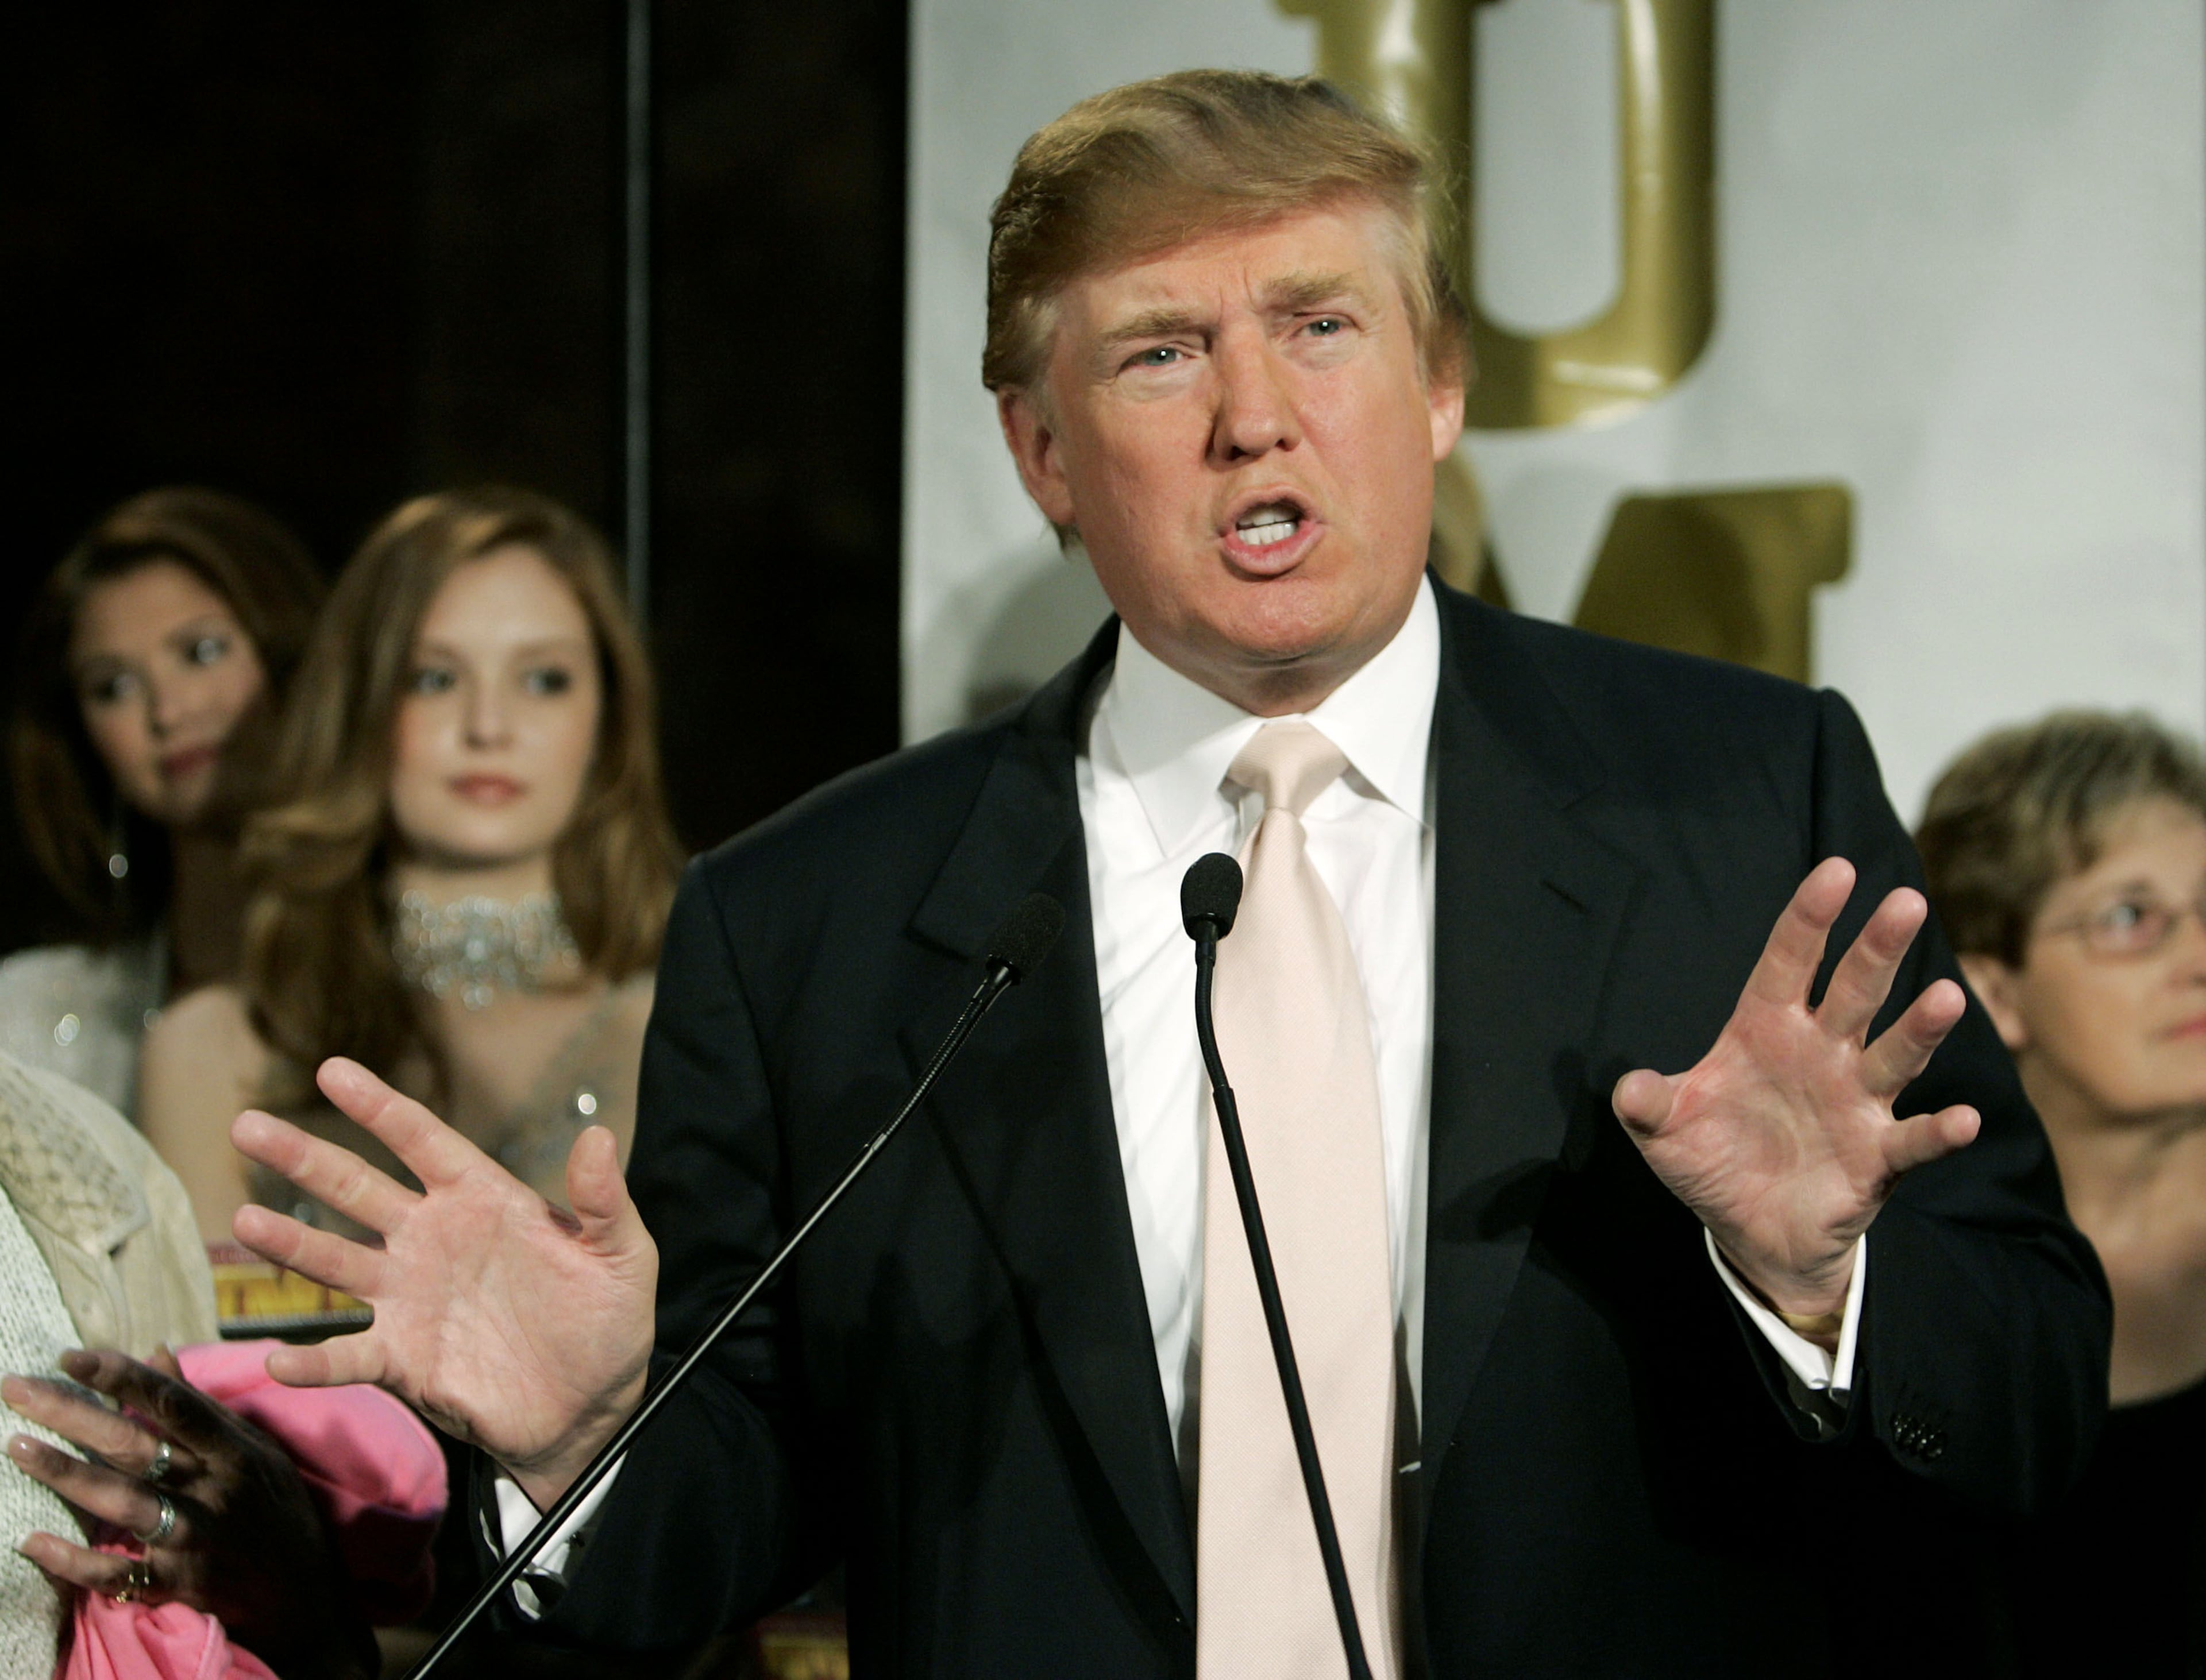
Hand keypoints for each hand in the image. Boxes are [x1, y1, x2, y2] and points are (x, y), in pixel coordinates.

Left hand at [5, 1347, 372, 1679]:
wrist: (302, 1594)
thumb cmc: (275, 1510)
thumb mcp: (256, 1450)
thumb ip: (202, 1407)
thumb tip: (157, 1353)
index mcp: (233, 1450)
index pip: (174, 1403)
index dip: (124, 1377)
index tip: (74, 1355)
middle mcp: (212, 1489)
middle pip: (136, 1445)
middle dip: (74, 1414)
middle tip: (17, 1388)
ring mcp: (193, 1537)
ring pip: (123, 1501)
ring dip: (67, 1474)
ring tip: (17, 1446)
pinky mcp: (177, 1582)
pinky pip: (117, 1572)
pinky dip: (73, 1560)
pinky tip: (32, 1542)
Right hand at [229, 1057, 657, 1507]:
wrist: (590, 1409)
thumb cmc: (606, 1321)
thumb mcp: (622, 1256)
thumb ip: (604, 1201)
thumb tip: (599, 1135)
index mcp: (481, 1200)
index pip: (422, 1141)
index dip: (378, 1107)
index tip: (331, 1070)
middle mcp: (431, 1240)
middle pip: (356, 1189)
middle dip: (304, 1158)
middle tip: (246, 1125)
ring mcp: (408, 1298)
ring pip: (335, 1262)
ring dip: (290, 1242)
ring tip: (243, 1219)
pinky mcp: (401, 1360)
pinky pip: (347, 1354)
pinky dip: (313, 1360)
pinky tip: (278, 1361)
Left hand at [1613, 857, 1981, 1322]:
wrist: (1750, 1229)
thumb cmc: (1712, 1159)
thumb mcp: (1665, 1130)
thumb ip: (1648, 1105)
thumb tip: (1628, 1090)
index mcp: (1767, 1029)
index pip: (1788, 962)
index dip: (1808, 919)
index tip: (1834, 870)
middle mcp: (1821, 1053)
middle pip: (1853, 992)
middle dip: (1876, 949)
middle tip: (1904, 900)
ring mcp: (1855, 1101)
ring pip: (1893, 1054)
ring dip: (1919, 1029)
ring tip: (1945, 997)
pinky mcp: (1878, 1156)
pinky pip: (1914, 1141)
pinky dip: (1940, 1133)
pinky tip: (1965, 1120)